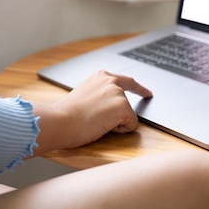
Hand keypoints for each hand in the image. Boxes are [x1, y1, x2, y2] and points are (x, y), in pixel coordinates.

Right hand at [31, 71, 152, 153]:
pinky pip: (131, 126)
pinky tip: (102, 127)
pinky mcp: (123, 107)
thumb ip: (99, 95)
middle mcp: (112, 81)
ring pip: (127, 116)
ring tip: (95, 122)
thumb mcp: (84, 96)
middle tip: (108, 118)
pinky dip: (119, 131)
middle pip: (129, 102)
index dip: (139, 89)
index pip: (126, 81)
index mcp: (101, 77)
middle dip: (123, 114)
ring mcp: (119, 93)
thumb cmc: (66, 114)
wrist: (60, 121)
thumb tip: (107, 105)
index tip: (147, 93)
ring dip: (115, 124)